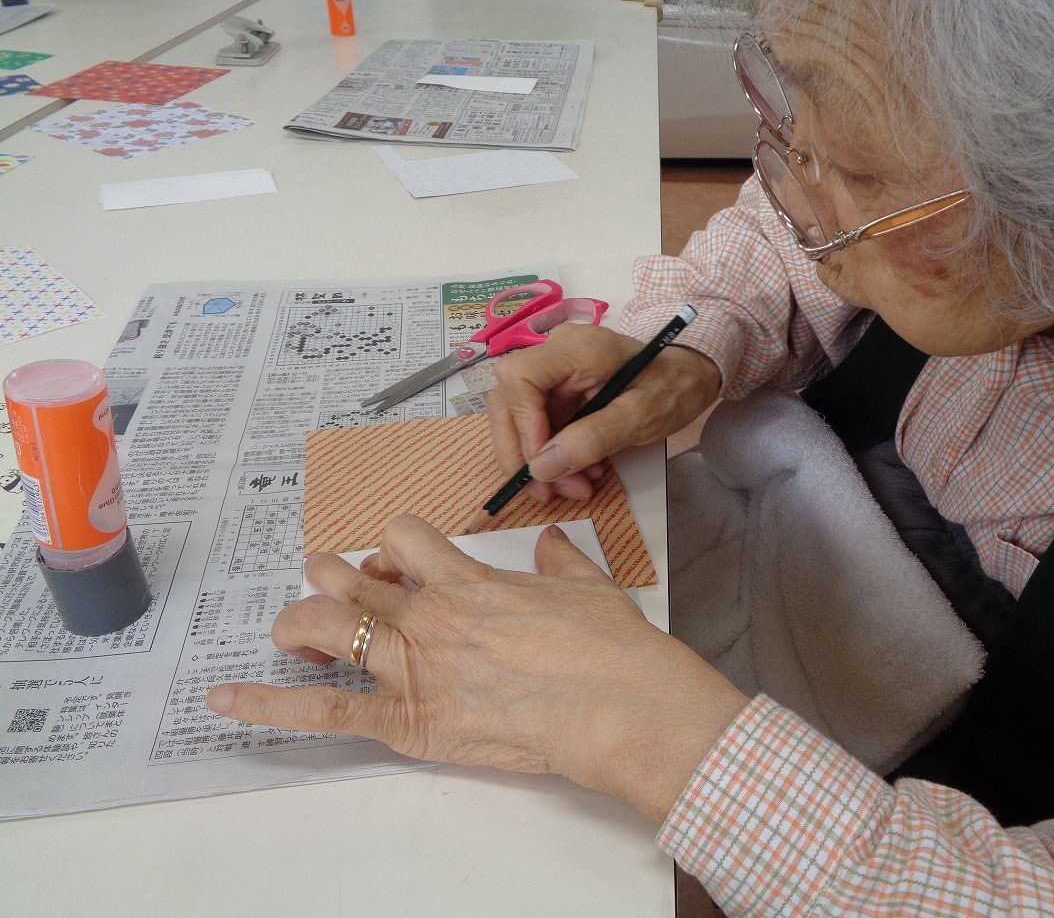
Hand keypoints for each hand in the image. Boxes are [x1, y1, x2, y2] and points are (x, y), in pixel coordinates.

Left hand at [205, 516, 747, 822]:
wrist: (623, 707)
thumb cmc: (613, 649)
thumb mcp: (592, 588)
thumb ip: (561, 561)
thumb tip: (552, 544)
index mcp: (469, 580)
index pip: (402, 535)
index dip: (391, 543)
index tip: (397, 562)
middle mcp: (431, 615)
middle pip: (348, 574)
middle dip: (333, 576)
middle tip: (339, 591)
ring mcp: (416, 667)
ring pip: (326, 624)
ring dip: (298, 622)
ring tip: (293, 633)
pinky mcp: (411, 722)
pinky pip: (328, 708)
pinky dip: (269, 703)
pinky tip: (225, 697)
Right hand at [486, 323, 720, 502]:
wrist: (689, 376)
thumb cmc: (673, 387)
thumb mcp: (642, 417)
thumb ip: (593, 439)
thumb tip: (542, 467)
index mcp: (578, 349)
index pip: (518, 377)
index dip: (521, 424)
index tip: (542, 463)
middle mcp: (557, 354)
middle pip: (508, 401)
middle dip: (522, 453)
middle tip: (546, 492)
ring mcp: (555, 373)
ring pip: (519, 420)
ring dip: (540, 462)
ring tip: (575, 487)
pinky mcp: (559, 392)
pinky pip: (540, 427)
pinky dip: (554, 457)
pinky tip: (580, 474)